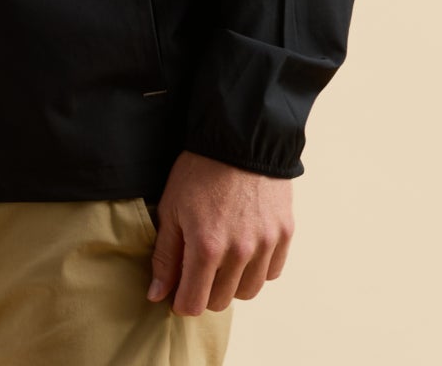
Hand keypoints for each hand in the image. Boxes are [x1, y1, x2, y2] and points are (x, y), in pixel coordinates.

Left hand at [145, 150, 293, 314]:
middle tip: (197, 269)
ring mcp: (266, 244)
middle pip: (221, 302)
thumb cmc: (198, 171)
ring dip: (232, 283)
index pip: (194, 304)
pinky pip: (271, 272)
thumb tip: (157, 295)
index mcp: (207, 247)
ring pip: (248, 291)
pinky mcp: (285, 233)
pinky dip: (257, 268)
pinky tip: (244, 248)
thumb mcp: (171, 208)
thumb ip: (165, 256)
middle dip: (205, 292)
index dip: (181, 302)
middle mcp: (240, 252)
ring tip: (221, 258)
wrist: (238, 137)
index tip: (177, 291)